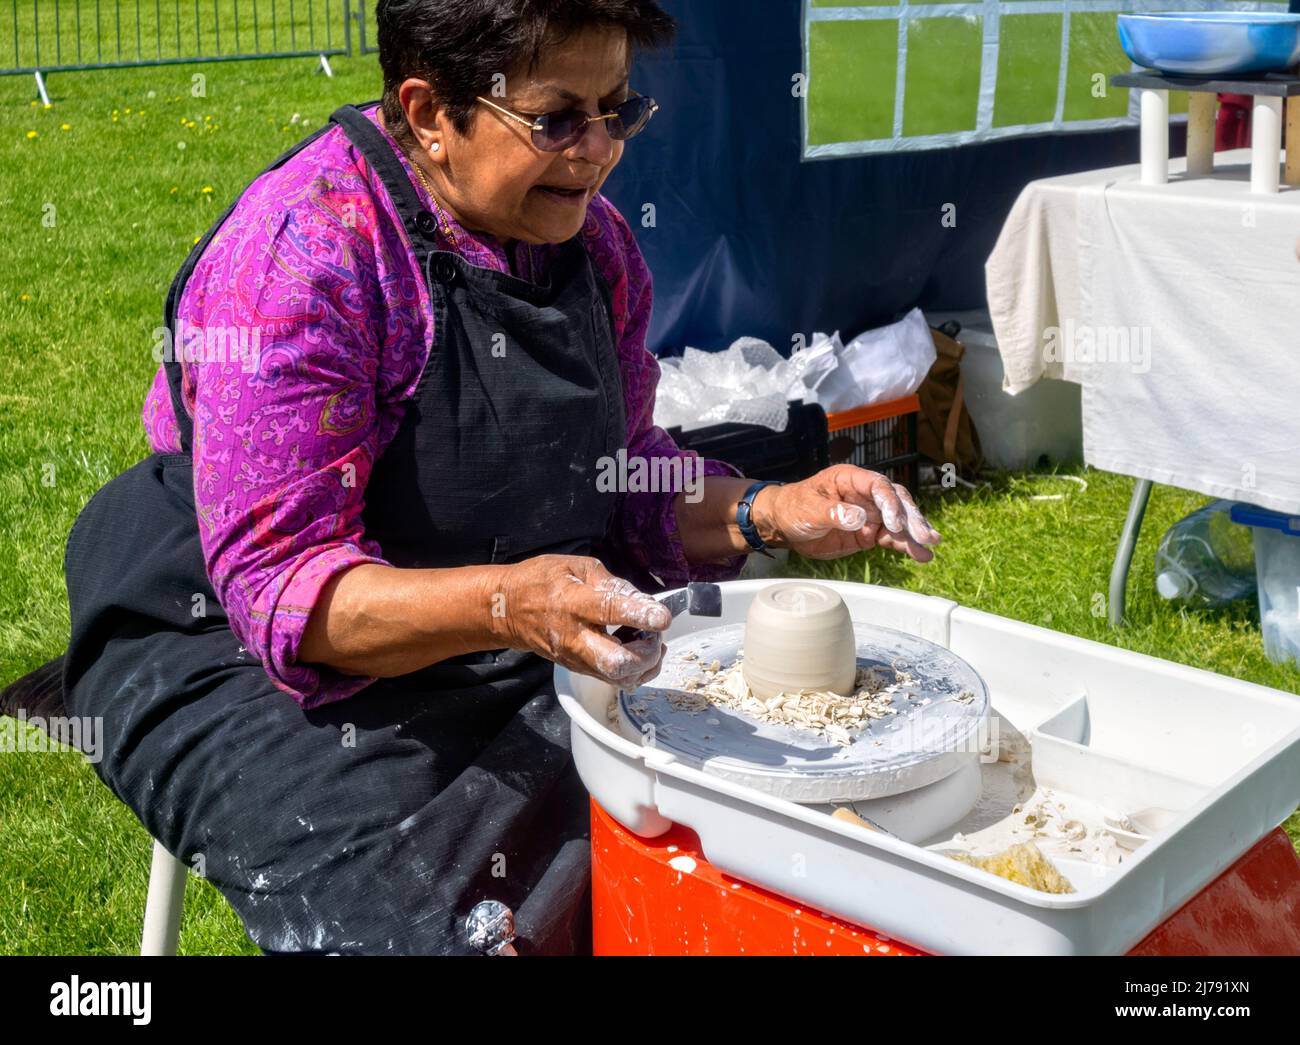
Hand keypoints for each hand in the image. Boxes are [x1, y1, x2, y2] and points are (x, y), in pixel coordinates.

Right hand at [497, 555, 669, 686]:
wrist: (507, 610)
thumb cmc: (540, 582)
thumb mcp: (575, 567)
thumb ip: (611, 582)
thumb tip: (641, 601)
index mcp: (573, 603)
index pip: (611, 612)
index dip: (641, 615)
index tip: (662, 617)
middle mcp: (575, 637)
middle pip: (617, 663)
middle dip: (647, 654)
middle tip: (654, 634)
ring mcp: (576, 658)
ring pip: (619, 678)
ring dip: (645, 664)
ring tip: (649, 640)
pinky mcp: (579, 669)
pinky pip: (614, 679)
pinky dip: (635, 668)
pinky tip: (638, 648)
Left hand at [751, 465, 940, 561]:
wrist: (784, 525)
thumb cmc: (793, 507)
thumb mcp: (809, 509)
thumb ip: (834, 513)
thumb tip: (858, 518)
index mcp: (851, 479)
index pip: (879, 486)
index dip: (890, 503)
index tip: (895, 523)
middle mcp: (866, 494)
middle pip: (897, 503)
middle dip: (912, 519)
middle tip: (925, 536)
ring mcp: (870, 514)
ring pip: (899, 522)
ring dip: (914, 535)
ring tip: (929, 549)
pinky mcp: (869, 533)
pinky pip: (891, 538)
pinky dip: (905, 546)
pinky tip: (921, 556)